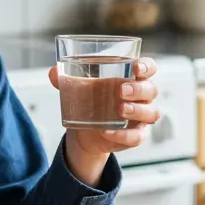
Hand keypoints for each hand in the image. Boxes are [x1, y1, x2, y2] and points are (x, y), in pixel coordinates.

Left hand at [49, 58, 159, 184]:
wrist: (85, 131)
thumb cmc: (90, 101)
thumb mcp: (78, 88)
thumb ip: (66, 79)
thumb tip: (53, 72)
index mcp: (132, 79)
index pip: (149, 68)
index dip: (147, 67)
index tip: (136, 68)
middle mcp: (142, 97)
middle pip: (151, 90)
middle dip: (138, 89)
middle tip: (120, 90)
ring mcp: (141, 118)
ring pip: (152, 113)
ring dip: (137, 110)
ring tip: (120, 110)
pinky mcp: (135, 136)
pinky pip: (137, 137)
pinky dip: (123, 135)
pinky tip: (107, 132)